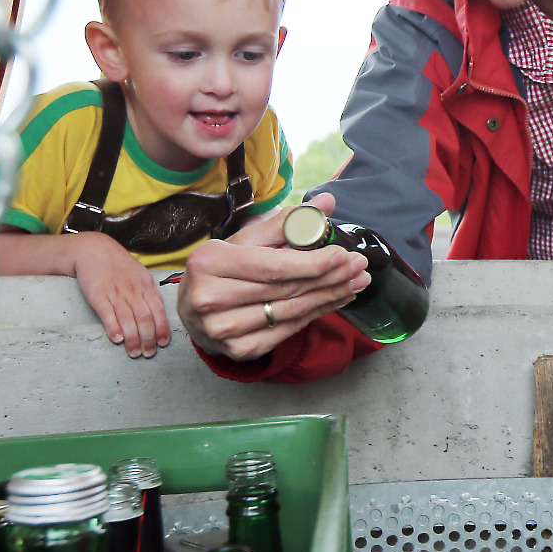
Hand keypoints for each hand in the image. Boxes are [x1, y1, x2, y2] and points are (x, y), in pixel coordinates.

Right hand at [71, 232, 173, 356]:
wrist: (94, 250)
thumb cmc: (119, 265)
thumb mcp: (140, 275)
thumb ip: (150, 293)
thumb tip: (159, 315)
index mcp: (145, 286)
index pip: (158, 310)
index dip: (162, 328)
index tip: (163, 343)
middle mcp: (133, 291)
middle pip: (144, 318)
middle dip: (148, 338)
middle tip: (148, 353)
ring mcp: (116, 293)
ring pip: (128, 318)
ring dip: (133, 338)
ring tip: (134, 353)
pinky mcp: (98, 295)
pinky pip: (107, 313)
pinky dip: (113, 327)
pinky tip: (117, 339)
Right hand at [178, 192, 372, 360]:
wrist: (194, 310)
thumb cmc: (223, 269)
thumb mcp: (245, 240)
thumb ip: (286, 222)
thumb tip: (326, 202)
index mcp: (210, 262)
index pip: (271, 266)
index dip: (311, 262)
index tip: (343, 255)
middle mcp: (211, 298)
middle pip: (285, 289)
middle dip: (329, 278)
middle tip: (358, 267)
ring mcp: (223, 329)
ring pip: (290, 312)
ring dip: (329, 297)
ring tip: (355, 283)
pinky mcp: (239, 349)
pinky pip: (287, 331)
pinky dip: (315, 314)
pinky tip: (334, 301)